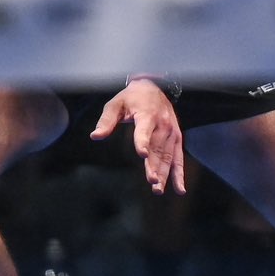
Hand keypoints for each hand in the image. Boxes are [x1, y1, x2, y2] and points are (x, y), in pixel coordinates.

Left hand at [92, 79, 186, 194]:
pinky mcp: (176, 137)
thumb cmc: (132, 97)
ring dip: (164, 174)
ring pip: (167, 156)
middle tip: (152, 182)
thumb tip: (95, 136)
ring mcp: (172, 132)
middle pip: (158, 148)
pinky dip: (179, 173)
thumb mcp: (116, 104)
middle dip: (155, 166)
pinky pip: (178, 157)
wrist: (154, 86)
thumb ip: (106, 120)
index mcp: (147, 114)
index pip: (144, 130)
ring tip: (158, 189)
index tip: (143, 154)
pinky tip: (179, 189)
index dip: (143, 141)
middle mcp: (162, 124)